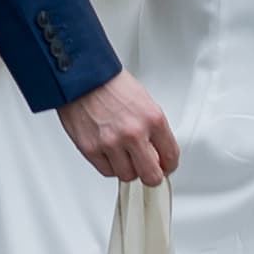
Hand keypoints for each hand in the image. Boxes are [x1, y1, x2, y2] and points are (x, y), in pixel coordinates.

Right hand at [56, 69, 176, 188]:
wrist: (82, 76)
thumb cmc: (110, 84)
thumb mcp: (144, 101)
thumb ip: (153, 129)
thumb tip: (158, 151)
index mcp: (153, 119)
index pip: (170, 156)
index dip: (168, 165)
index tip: (165, 166)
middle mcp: (134, 133)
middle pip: (151, 176)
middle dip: (151, 175)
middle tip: (147, 170)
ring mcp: (112, 143)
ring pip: (127, 176)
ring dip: (127, 168)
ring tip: (123, 154)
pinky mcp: (91, 149)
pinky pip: (107, 171)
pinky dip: (109, 165)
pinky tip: (109, 152)